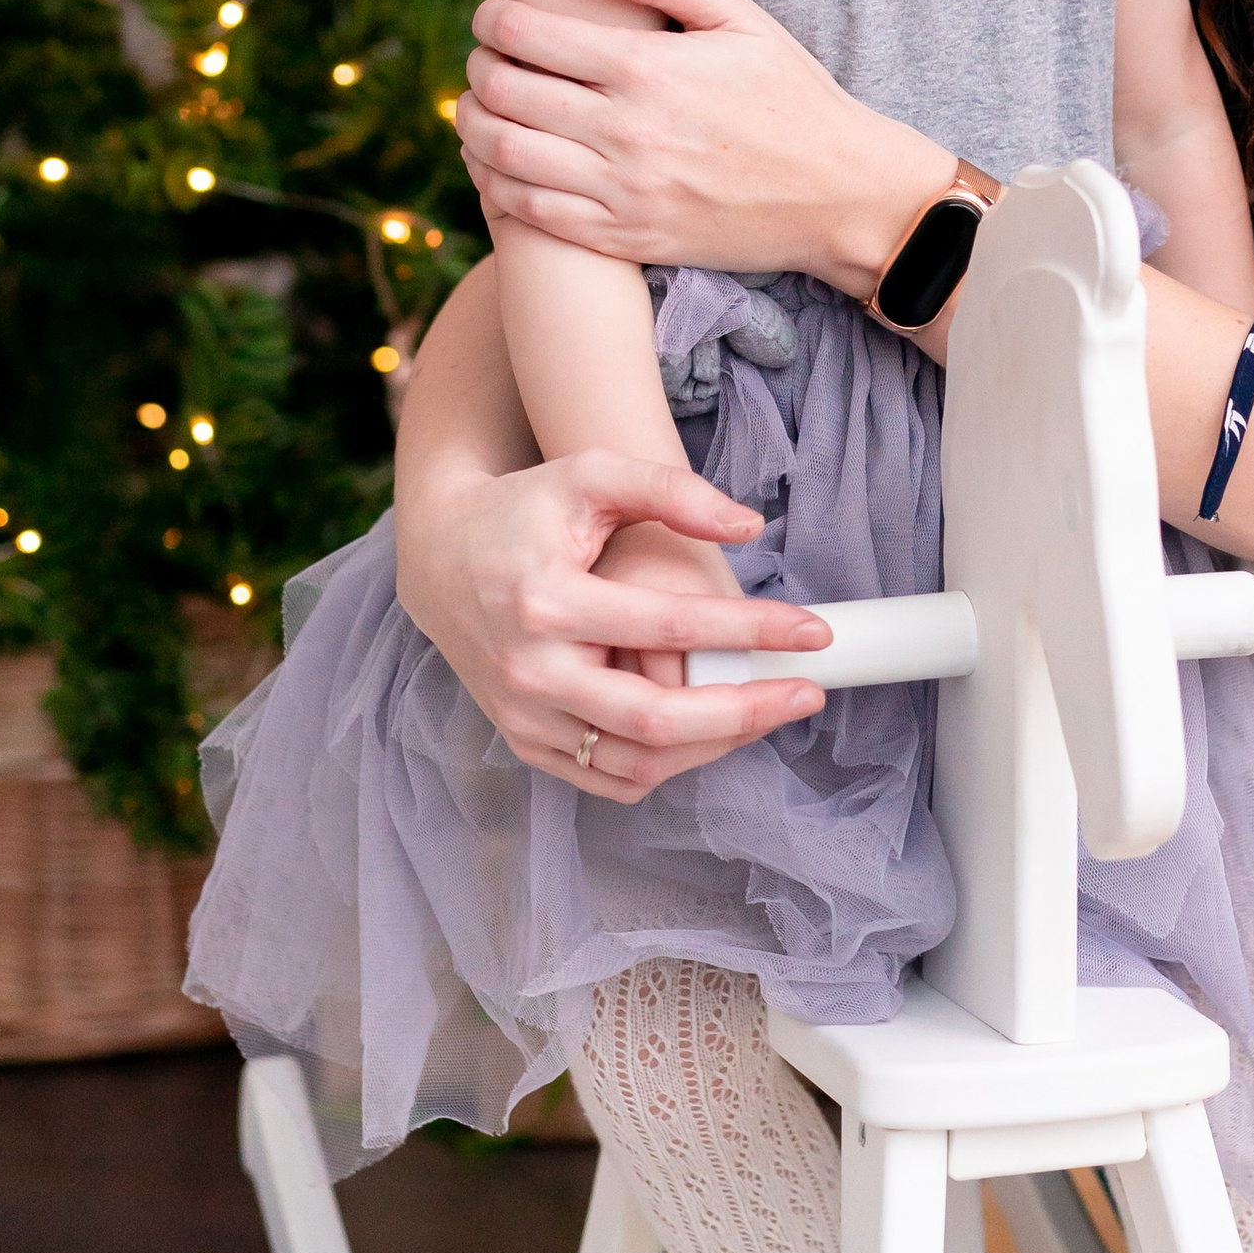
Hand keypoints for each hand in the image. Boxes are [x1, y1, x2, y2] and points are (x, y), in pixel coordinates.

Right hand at [392, 440, 833, 799]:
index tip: (812, 631)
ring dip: (715, 745)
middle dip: (747, 711)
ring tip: (767, 710)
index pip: (672, 627)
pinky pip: (608, 777)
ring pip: (637, 762)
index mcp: (549, 601)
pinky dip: (668, 764)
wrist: (440, 555)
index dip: (752, 630)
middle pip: (656, 719)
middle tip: (808, 693)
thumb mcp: (592, 475)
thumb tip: (749, 526)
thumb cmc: (526, 508)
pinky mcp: (524, 740)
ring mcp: (524, 715)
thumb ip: (671, 490)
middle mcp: (532, 670)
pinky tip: (711, 732)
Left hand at [455, 0, 947, 289]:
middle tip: (485, 61)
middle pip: (502, 93)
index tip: (492, 17)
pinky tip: (502, 165)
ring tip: (482, 110)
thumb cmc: (794, 98)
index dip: (492, 20)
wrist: (840, 197)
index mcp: (649, 67)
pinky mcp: (625, 238)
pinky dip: (497, 184)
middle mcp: (627, 130)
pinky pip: (531, 213)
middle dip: (478, 69)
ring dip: (472, 127)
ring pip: (502, 155)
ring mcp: (622, 191)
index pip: (528, 36)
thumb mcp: (744, 20)